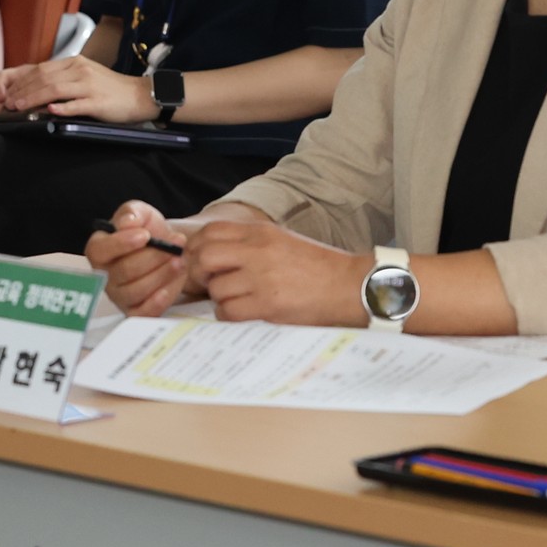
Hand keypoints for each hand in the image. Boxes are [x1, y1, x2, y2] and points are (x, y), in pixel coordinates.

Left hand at [0, 55, 152, 124]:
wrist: (140, 95)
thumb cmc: (110, 89)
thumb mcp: (85, 76)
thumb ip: (63, 79)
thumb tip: (37, 89)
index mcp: (74, 63)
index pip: (40, 69)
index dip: (20, 81)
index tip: (7, 93)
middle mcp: (80, 70)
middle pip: (43, 77)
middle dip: (21, 91)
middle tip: (6, 103)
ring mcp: (89, 85)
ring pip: (55, 89)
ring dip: (33, 98)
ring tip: (18, 107)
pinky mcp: (98, 101)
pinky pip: (76, 104)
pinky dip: (61, 108)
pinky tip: (49, 112)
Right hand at [86, 201, 198, 315]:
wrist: (166, 248)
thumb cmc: (147, 230)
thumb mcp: (140, 213)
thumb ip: (131, 213)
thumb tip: (126, 223)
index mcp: (99, 250)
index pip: (100, 251)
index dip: (121, 244)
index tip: (146, 235)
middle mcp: (104, 276)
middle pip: (124, 271)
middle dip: (153, 257)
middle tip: (176, 245)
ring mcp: (118, 296)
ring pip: (136, 291)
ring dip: (162, 275)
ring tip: (180, 260)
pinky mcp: (135, 310)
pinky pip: (143, 312)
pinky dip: (159, 301)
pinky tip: (172, 285)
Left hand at [185, 218, 367, 326]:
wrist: (350, 285)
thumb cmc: (317, 267)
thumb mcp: (282, 241)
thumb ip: (250, 244)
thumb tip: (212, 255)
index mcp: (261, 231)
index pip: (210, 231)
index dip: (196, 248)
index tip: (198, 262)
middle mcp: (258, 250)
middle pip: (204, 257)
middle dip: (199, 274)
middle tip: (208, 285)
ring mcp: (262, 277)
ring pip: (215, 288)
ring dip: (219, 298)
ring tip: (235, 300)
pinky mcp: (268, 303)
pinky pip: (228, 311)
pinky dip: (228, 315)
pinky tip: (242, 313)